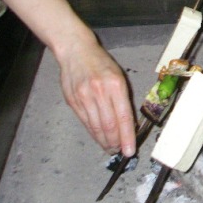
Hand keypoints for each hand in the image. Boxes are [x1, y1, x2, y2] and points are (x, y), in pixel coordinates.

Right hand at [56, 37, 136, 156]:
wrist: (76, 51)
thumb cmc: (101, 63)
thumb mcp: (119, 76)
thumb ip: (123, 99)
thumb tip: (128, 123)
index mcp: (116, 85)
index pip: (123, 117)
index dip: (127, 136)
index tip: (130, 150)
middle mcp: (100, 92)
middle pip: (109, 125)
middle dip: (115, 142)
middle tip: (120, 150)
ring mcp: (84, 97)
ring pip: (96, 127)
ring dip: (104, 141)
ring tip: (110, 147)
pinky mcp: (72, 101)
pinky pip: (85, 122)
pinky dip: (93, 132)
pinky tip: (98, 137)